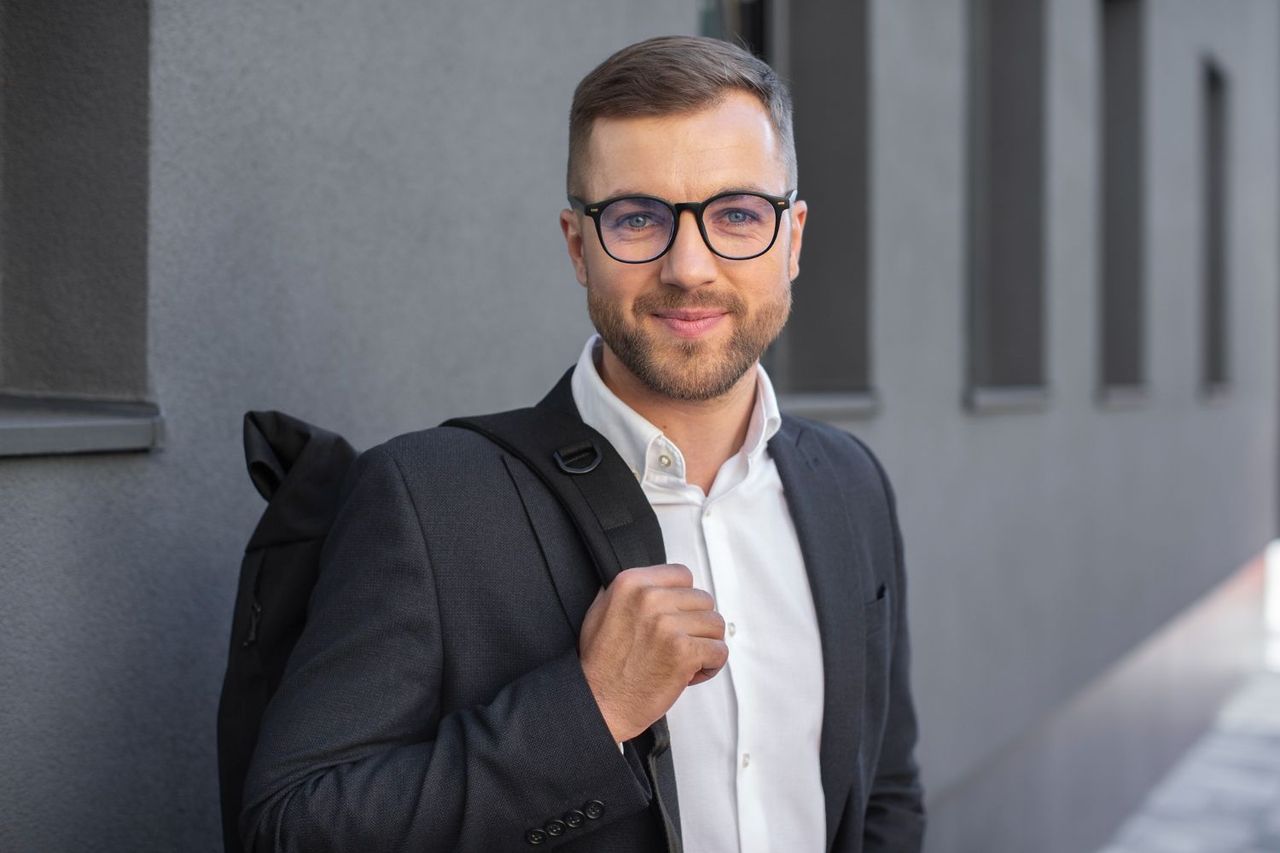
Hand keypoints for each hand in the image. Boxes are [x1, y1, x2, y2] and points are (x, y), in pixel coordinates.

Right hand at [578, 564, 727, 742]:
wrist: (600, 703)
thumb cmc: (601, 665)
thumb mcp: (603, 610)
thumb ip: (631, 592)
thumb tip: (656, 585)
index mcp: (631, 583)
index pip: (682, 575)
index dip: (684, 600)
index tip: (679, 616)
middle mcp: (650, 599)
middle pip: (702, 600)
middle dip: (696, 624)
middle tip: (680, 644)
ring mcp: (668, 624)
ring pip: (715, 624)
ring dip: (705, 644)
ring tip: (685, 659)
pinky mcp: (684, 651)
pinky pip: (719, 650)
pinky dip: (711, 665)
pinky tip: (691, 672)